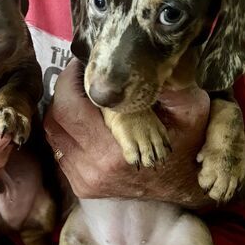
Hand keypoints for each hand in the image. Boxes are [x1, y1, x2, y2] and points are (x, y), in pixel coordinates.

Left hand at [45, 59, 211, 207]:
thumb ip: (169, 82)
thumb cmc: (188, 143)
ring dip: (63, 110)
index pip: (70, 106)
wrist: (185, 186)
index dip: (70, 79)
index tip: (81, 64)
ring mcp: (86, 178)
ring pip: (54, 133)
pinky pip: (60, 149)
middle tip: (80, 77)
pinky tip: (84, 119)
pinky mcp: (82, 185)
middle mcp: (94, 166)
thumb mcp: (190, 108)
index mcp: (116, 148)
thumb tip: (144, 57)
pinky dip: (67, 130)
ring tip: (82, 96)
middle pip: (56, 117)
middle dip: (64, 91)